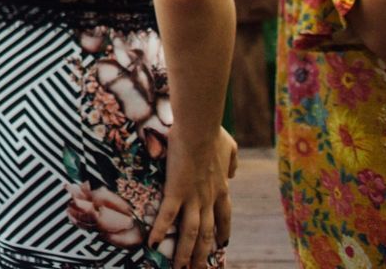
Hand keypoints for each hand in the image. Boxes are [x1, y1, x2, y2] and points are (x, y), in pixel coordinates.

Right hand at [145, 128, 235, 268]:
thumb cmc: (213, 133)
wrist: (200, 129)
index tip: (221, 246)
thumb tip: (233, 173)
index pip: (224, 219)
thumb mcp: (229, 148)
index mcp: (221, 190)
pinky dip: (160, 231)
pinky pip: (168, 216)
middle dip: (203, 255)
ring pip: (190, 233)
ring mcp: (193, 198)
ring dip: (186, 254)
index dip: (222, 234)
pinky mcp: (176, 191)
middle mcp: (209, 200)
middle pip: (207, 235)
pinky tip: (152, 244)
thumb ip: (232, 162)